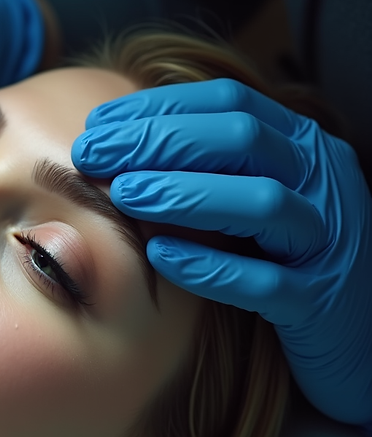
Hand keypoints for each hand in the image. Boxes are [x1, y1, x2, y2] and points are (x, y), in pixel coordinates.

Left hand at [71, 78, 371, 428]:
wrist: (358, 332)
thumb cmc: (281, 255)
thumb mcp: (249, 196)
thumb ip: (203, 165)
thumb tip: (109, 143)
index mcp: (302, 146)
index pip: (229, 104)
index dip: (158, 108)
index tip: (97, 122)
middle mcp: (323, 183)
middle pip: (241, 140)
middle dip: (158, 142)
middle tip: (92, 154)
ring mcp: (328, 241)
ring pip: (259, 203)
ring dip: (183, 194)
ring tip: (123, 195)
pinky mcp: (320, 301)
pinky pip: (266, 281)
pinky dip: (210, 265)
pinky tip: (160, 254)